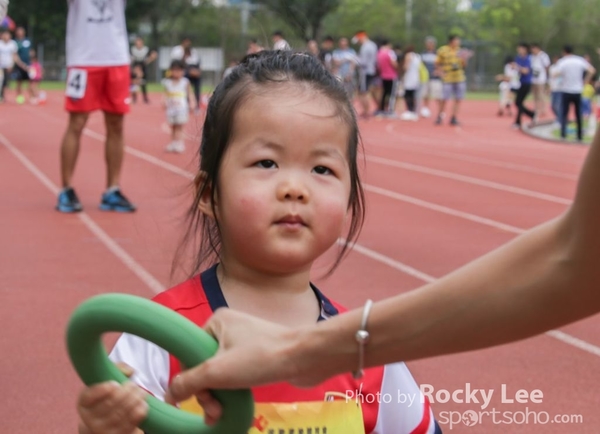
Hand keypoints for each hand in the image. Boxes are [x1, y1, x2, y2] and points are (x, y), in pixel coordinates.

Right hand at [78, 363, 146, 433]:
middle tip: (134, 385)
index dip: (101, 390)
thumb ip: (116, 369)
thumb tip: (130, 371)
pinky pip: (128, 425)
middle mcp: (89, 419)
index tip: (115, 384)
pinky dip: (138, 413)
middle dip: (125, 393)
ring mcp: (102, 430)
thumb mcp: (106, 381)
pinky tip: (143, 405)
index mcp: (84, 403)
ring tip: (141, 393)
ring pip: (119, 415)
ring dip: (134, 401)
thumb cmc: (108, 396)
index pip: (88, 397)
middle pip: (108, 405)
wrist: (107, 421)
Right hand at [165, 309, 305, 423]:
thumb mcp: (218, 371)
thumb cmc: (260, 358)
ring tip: (221, 415)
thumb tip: (169, 394)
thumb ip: (189, 382)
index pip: (190, 353)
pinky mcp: (258, 356)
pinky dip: (232, 391)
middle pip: (204, 366)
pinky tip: (231, 407)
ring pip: (220, 374)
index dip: (190, 379)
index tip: (198, 399)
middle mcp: (229, 328)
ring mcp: (245, 342)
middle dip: (207, 393)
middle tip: (214, 412)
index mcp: (216, 322)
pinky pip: (236, 374)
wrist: (304, 358)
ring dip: (218, 396)